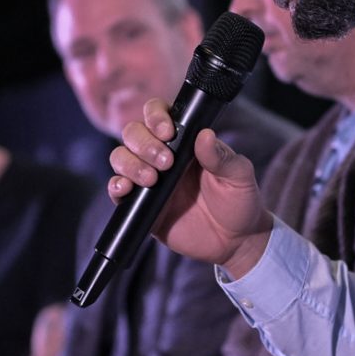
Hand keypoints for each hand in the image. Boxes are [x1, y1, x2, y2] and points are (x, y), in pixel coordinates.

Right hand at [107, 102, 273, 274]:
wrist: (235, 241)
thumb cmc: (239, 201)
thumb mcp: (239, 176)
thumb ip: (222, 157)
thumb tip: (205, 134)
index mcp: (185, 141)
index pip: (158, 114)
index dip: (156, 116)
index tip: (168, 132)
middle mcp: (162, 155)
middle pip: (133, 132)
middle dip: (143, 143)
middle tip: (165, 162)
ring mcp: (149, 179)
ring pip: (121, 157)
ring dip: (130, 163)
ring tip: (152, 179)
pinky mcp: (141, 205)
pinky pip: (117, 191)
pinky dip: (115, 187)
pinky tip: (125, 189)